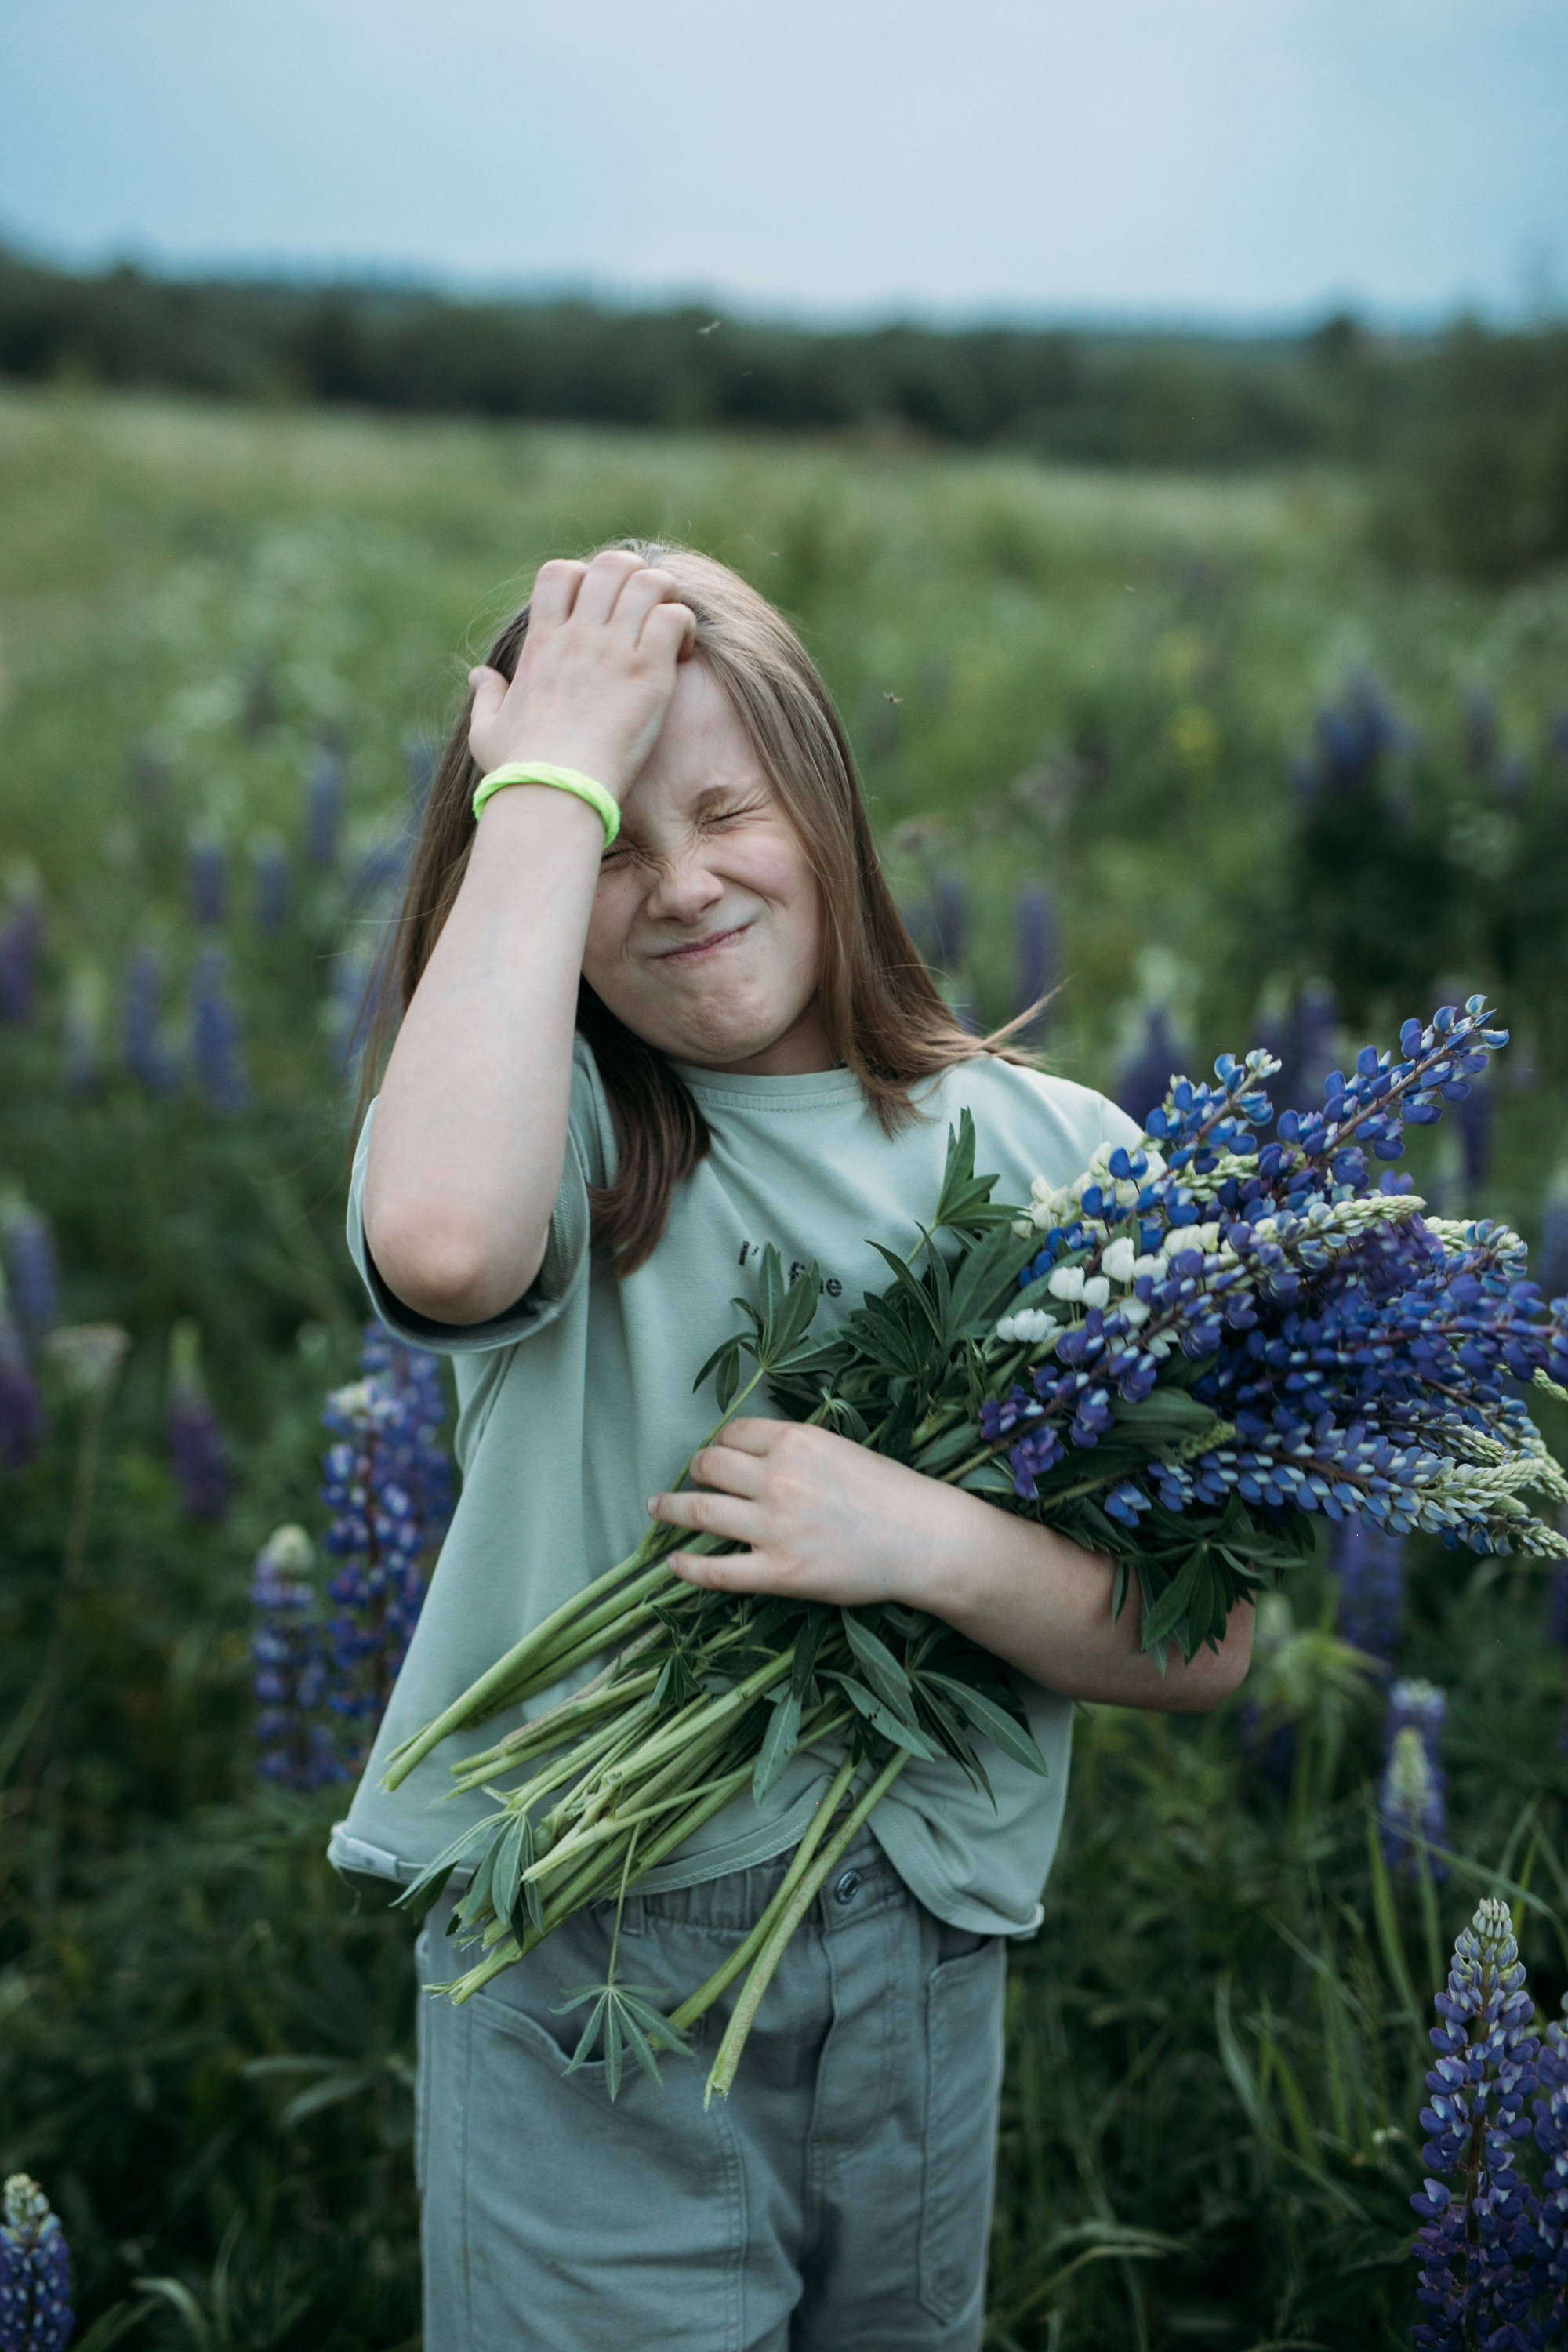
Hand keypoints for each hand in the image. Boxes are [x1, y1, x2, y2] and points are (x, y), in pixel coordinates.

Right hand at [468, 549, 695, 798]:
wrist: (553, 792)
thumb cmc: (519, 771)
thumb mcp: (487, 731)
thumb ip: (486, 696)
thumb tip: (478, 676)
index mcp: (542, 643)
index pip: (561, 572)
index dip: (585, 579)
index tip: (598, 612)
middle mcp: (578, 637)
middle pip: (611, 565)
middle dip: (634, 578)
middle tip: (644, 612)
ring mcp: (614, 650)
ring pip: (648, 581)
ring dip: (665, 597)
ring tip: (669, 629)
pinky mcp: (647, 672)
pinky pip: (674, 617)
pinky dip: (684, 626)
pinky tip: (681, 655)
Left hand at [648, 1419, 968, 1609]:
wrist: (924, 1539)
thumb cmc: (890, 1491)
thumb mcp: (839, 1448)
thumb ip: (794, 1450)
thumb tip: (751, 1454)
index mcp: (795, 1441)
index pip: (732, 1435)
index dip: (718, 1446)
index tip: (715, 1458)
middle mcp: (778, 1479)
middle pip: (709, 1467)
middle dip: (694, 1473)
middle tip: (687, 1482)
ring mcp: (776, 1527)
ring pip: (702, 1512)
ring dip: (672, 1511)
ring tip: (658, 1510)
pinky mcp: (779, 1572)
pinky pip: (718, 1570)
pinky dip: (688, 1567)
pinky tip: (673, 1563)